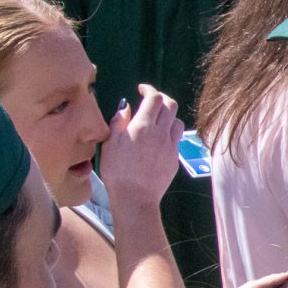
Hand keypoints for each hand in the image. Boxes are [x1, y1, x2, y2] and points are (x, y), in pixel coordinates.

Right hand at [98, 84, 181, 209]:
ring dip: (169, 115)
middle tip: (151, 100)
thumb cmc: (117, 172)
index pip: (154, 98)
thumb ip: (118, 122)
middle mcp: (160, 133)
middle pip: (171, 105)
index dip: (149, 89)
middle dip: (162, 98)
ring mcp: (171, 146)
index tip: (142, 89)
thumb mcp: (109, 144)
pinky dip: (170, 132)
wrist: (135, 198)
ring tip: (157, 119)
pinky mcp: (175, 158)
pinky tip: (159, 138)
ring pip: (177, 121)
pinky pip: (177, 138)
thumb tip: (126, 106)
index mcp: (142, 126)